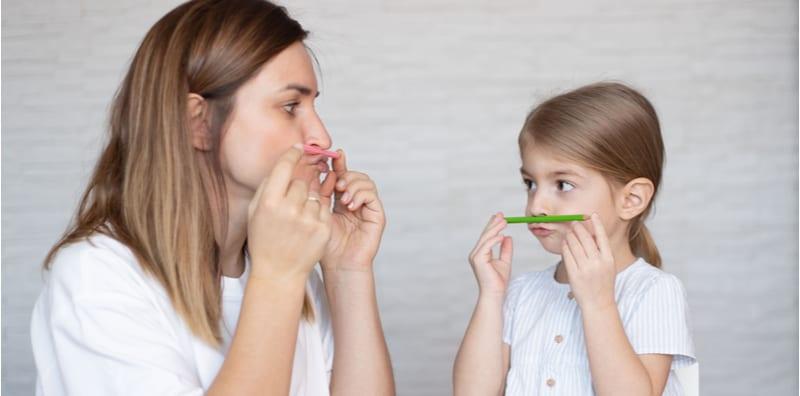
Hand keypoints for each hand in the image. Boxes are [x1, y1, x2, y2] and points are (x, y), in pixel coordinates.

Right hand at [247, 145, 331, 279]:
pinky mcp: (323, 229)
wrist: (279, 273)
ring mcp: (309, 220)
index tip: (299, 148)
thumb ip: (268, 186)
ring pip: (314, 194)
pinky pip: (324, 208)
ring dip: (308, 200)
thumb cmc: (264, 240)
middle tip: (291, 202)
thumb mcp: (255, 212)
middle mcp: (289, 210)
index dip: (293, 154)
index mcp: (268, 203)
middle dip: (297, 187)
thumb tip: (285, 161)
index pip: (285, 167)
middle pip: (301, 181)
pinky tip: (307, 225)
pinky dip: (317, 212)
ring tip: (297, 218)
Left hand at [317, 149, 384, 271]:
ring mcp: (368, 208)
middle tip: (336, 185)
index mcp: (341, 199)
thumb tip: (316, 169)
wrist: (339, 265)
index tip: (333, 154)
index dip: (339, 163)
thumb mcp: (318, 213)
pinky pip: (372, 194)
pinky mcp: (377, 215)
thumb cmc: (326, 245)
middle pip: (356, 174)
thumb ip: (319, 193)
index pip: (342, 175)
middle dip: (346, 174)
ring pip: (366, 181)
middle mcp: (356, 201)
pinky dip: (361, 194)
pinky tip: (350, 205)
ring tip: (342, 197)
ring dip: (353, 184)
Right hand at [468, 213, 512, 296]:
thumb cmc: (499, 281)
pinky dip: (494, 239)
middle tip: (502, 214)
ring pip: (486, 238)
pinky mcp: (478, 260)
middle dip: (493, 224)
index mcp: (481, 254)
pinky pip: (487, 246)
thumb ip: (505, 249)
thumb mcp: (505, 261)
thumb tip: (508, 237)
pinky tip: (502, 235)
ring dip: (495, 228)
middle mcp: (476, 254)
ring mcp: (475, 256)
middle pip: (485, 235)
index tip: (501, 217)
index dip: (493, 226)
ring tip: (504, 221)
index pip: (486, 237)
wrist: (495, 294)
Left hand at [561, 213, 615, 310]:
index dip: (597, 224)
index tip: (592, 215)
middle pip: (585, 238)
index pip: (602, 237)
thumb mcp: (608, 266)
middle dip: (578, 228)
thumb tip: (590, 234)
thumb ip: (601, 251)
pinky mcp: (574, 274)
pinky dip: (565, 246)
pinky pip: (567, 255)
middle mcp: (597, 263)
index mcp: (608, 259)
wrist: (598, 303)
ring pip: (574, 245)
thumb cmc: (603, 283)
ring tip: (569, 232)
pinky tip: (565, 243)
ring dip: (570, 235)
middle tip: (574, 223)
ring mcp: (585, 269)